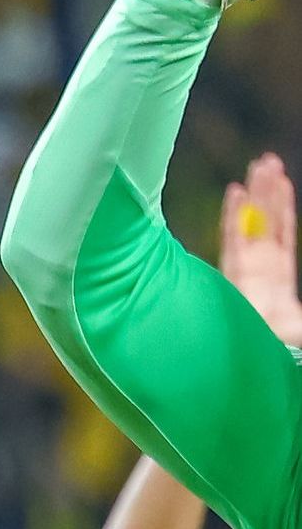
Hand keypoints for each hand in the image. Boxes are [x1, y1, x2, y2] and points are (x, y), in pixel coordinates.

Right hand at [230, 154, 301, 348]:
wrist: (261, 367)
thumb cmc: (284, 351)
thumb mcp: (301, 325)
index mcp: (279, 281)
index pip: (282, 235)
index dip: (282, 208)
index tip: (282, 182)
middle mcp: (261, 271)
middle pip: (266, 222)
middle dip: (268, 192)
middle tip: (268, 160)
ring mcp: (246, 271)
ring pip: (253, 224)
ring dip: (257, 193)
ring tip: (260, 164)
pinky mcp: (234, 276)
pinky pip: (233, 239)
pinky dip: (234, 215)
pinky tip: (237, 191)